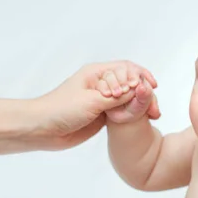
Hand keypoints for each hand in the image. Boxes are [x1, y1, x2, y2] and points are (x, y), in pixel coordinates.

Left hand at [27, 61, 158, 149]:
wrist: (43, 129)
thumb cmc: (62, 109)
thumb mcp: (92, 101)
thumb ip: (117, 97)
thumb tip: (138, 92)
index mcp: (97, 73)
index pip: (127, 68)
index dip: (140, 77)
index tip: (148, 90)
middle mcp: (101, 83)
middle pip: (131, 83)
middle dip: (144, 92)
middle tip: (154, 108)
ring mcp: (103, 100)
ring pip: (129, 98)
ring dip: (142, 104)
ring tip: (153, 115)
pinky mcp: (103, 114)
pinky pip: (123, 111)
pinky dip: (134, 114)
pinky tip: (144, 120)